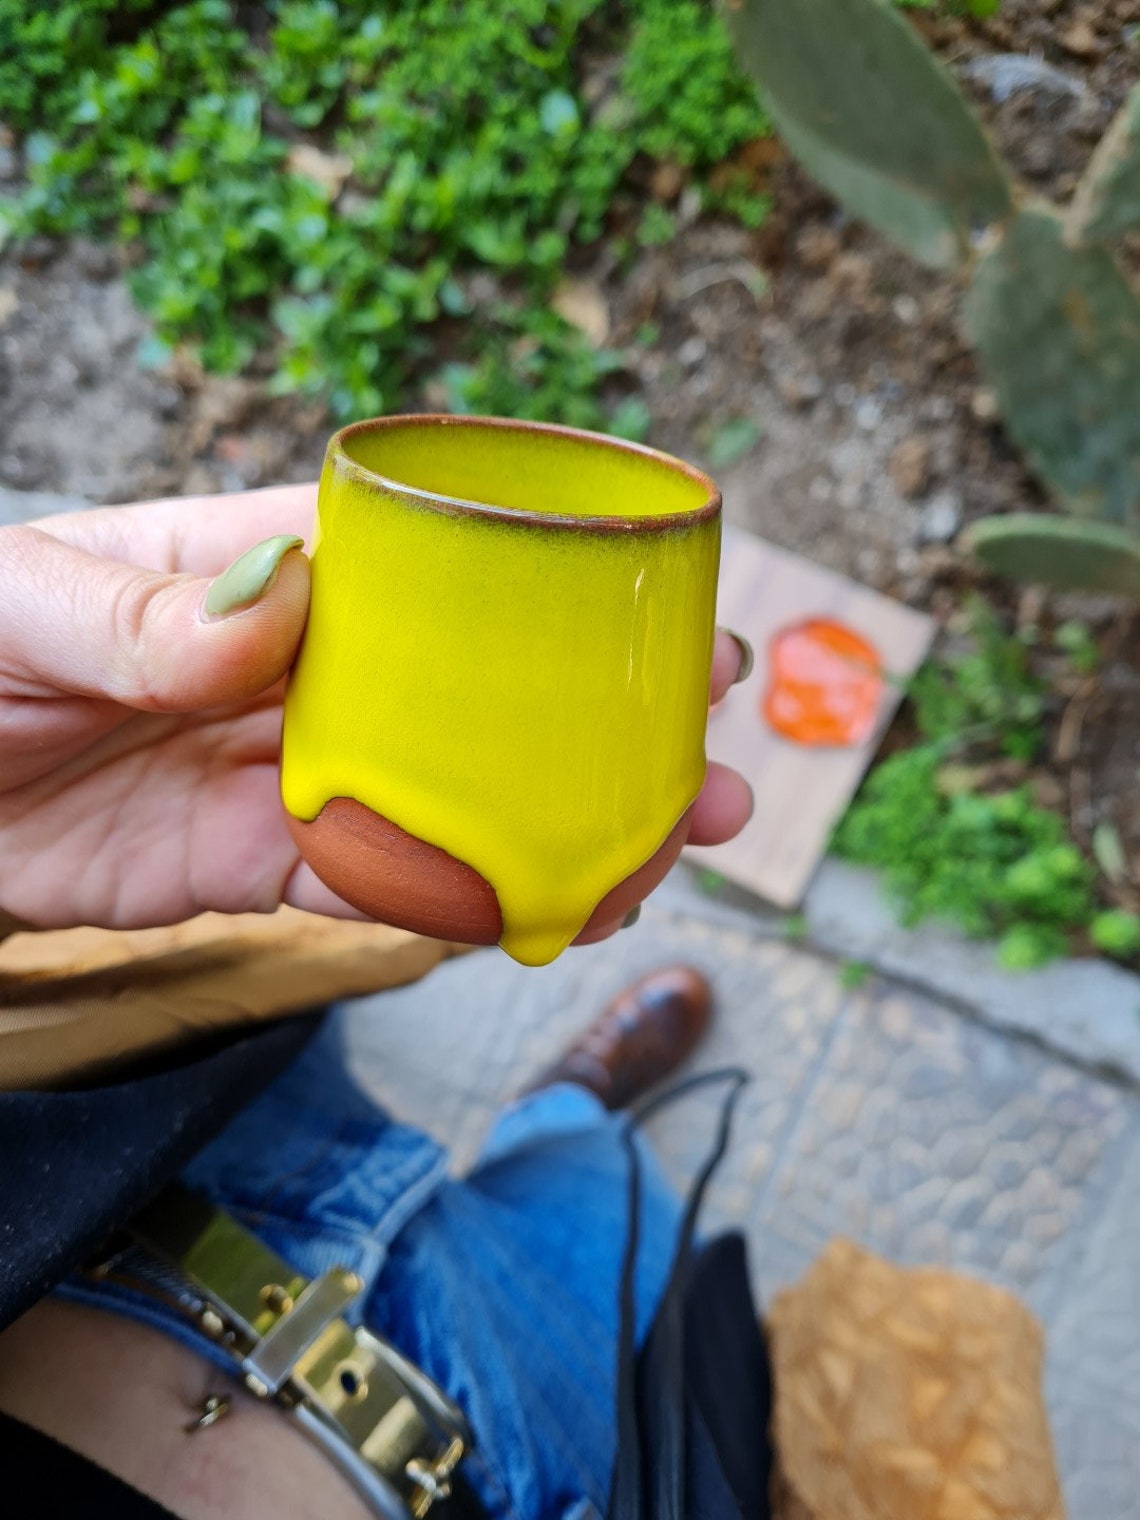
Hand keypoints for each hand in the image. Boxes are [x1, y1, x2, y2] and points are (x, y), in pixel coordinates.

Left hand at [0, 485, 751, 933]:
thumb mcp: (27, 606)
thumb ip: (147, 617)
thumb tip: (275, 611)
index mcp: (264, 569)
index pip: (433, 564)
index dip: (551, 586)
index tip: (657, 608)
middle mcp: (301, 671)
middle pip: (475, 695)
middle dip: (594, 725)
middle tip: (705, 757)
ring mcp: (286, 773)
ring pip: (450, 802)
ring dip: (557, 828)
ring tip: (661, 852)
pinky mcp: (252, 867)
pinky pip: (372, 889)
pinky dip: (453, 905)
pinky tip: (543, 915)